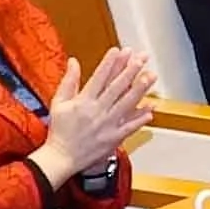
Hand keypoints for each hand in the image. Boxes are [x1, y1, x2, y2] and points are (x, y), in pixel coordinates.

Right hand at [34, 44, 155, 181]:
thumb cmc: (59, 131)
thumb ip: (68, 81)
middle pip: (116, 87)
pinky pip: (130, 126)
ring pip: (126, 104)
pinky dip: (141, 118)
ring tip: (150, 76)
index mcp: (83, 101)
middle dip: (130, 71)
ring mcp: (107, 125)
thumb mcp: (58, 103)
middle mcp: (97, 111)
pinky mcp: (113, 138)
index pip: (99, 77)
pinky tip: (151, 108)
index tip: (120, 50)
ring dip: (140, 89)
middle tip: (141, 58)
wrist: (61, 158)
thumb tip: (73, 61)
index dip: (110, 63)